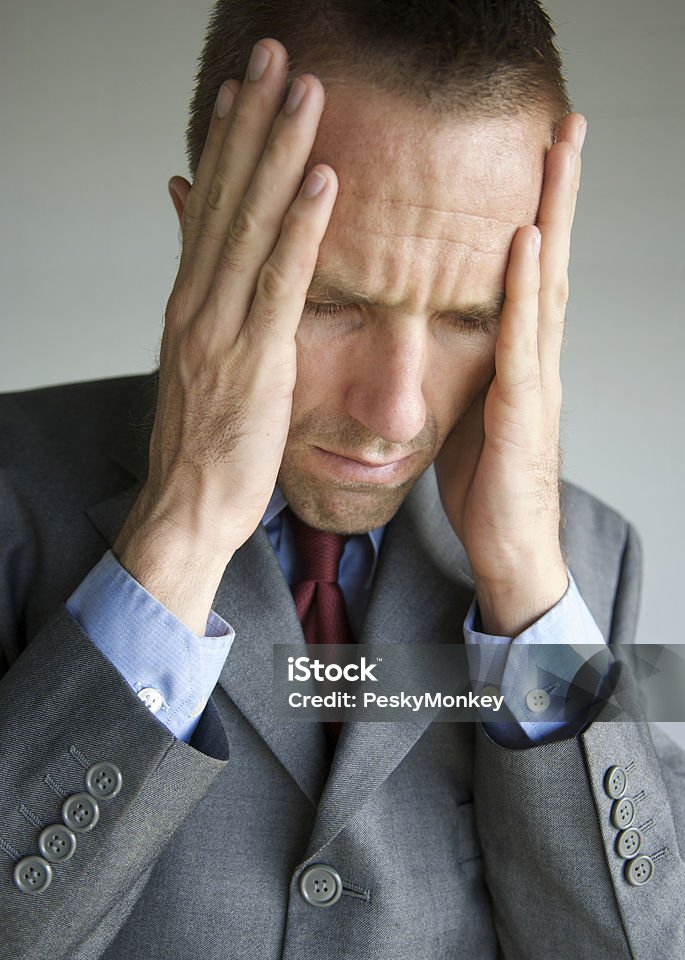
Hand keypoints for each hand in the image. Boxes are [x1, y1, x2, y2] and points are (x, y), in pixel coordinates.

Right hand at [113, 40, 337, 631]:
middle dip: (252, 122)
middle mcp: (199, 303)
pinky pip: (281, 285)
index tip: (245, 86)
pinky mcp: (254, 361)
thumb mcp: (200, 365)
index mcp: (190, 303)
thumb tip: (212, 269)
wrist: (190, 506)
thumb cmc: (205, 442)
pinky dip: (301, 230)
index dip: (228, 141)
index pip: (210, 204)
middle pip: (227, 196)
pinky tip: (323, 181)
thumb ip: (209, 308)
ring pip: (252, 226)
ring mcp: (222, 329)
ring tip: (303, 91)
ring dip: (279, 154)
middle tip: (273, 55)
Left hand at [435, 114, 585, 635]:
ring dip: (553, 215)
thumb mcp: (469, 412)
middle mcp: (533, 357)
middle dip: (557, 191)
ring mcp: (535, 381)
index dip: (534, 209)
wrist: (508, 548)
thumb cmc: (487, 484)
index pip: (525, 270)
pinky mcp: (522, 411)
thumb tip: (439, 334)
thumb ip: (464, 368)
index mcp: (516, 357)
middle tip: (565, 125)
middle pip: (547, 260)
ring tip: (558, 154)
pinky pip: (522, 341)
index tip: (534, 154)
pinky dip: (523, 290)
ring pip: (545, 285)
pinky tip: (525, 243)